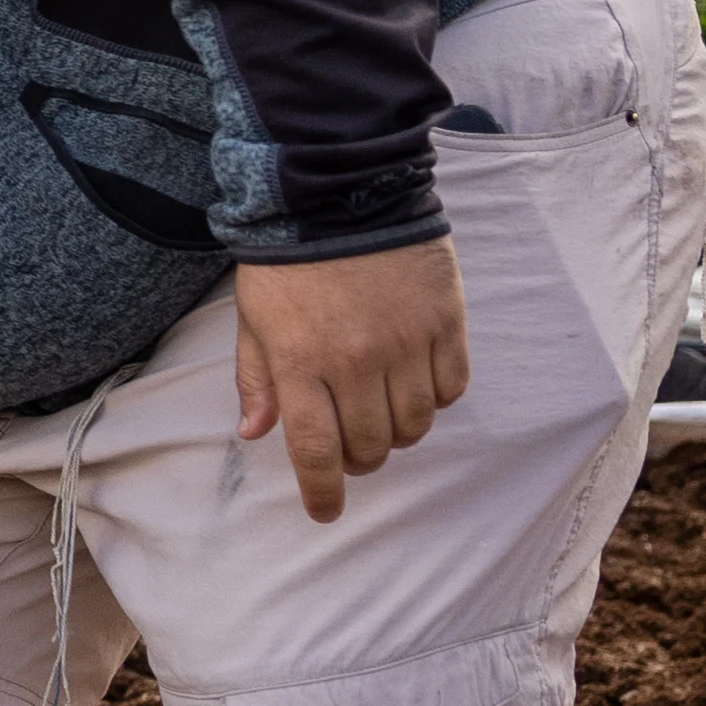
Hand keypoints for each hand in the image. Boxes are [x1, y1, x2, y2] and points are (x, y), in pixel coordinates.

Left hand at [233, 241, 470, 522]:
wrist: (343, 193)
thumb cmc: (288, 260)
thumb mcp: (254, 319)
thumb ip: (257, 379)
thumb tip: (257, 434)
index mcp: (301, 361)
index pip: (314, 448)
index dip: (322, 490)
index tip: (325, 512)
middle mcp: (356, 360)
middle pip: (371, 445)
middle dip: (360, 460)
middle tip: (352, 449)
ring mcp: (406, 342)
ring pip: (416, 423)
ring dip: (399, 432)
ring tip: (382, 412)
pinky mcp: (445, 322)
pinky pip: (451, 387)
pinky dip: (436, 398)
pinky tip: (416, 382)